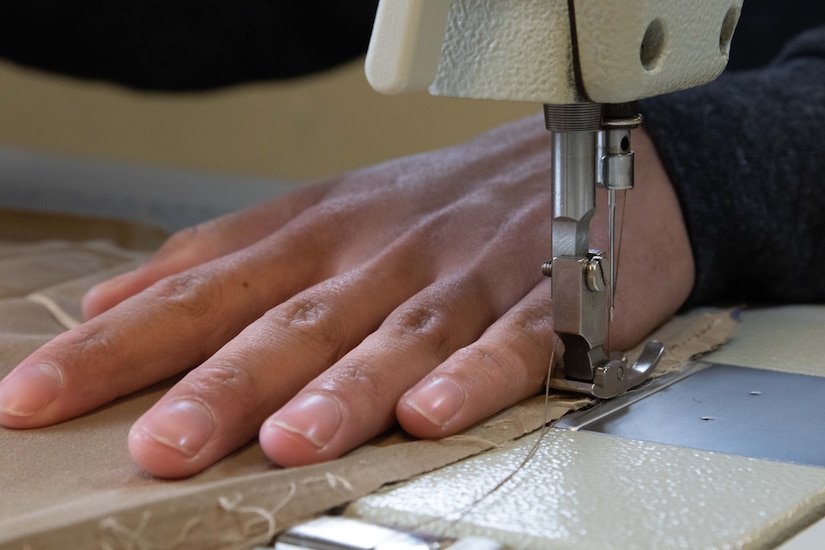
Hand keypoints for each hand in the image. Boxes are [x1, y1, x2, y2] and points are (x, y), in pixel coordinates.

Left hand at [0, 117, 693, 477]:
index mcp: (321, 233)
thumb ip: (224, 258)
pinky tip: (431, 412)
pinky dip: (471, 377)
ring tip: (286, 442)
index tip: (44, 394)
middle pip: (290, 321)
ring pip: (392, 336)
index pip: (204, 287)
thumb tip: (118, 300)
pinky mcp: (544, 298)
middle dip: (219, 385)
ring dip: (340, 390)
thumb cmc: (445, 202)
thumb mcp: (325, 212)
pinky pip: (507, 342)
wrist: (579, 160)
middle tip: (155, 443)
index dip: (122, 344)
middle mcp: (381, 254)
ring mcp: (461, 277)